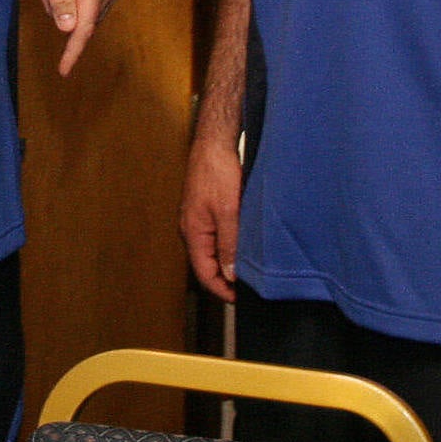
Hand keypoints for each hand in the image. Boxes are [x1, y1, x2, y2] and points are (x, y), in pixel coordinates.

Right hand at [180, 130, 241, 301]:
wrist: (214, 143)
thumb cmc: (217, 172)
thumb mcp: (228, 212)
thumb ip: (228, 245)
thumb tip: (230, 274)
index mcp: (193, 233)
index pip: (204, 274)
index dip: (222, 290)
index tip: (240, 298)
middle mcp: (192, 229)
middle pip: (206, 265)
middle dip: (225, 279)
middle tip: (248, 286)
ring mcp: (197, 219)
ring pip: (211, 251)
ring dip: (227, 262)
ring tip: (248, 268)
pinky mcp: (205, 209)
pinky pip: (215, 237)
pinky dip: (228, 246)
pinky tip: (242, 244)